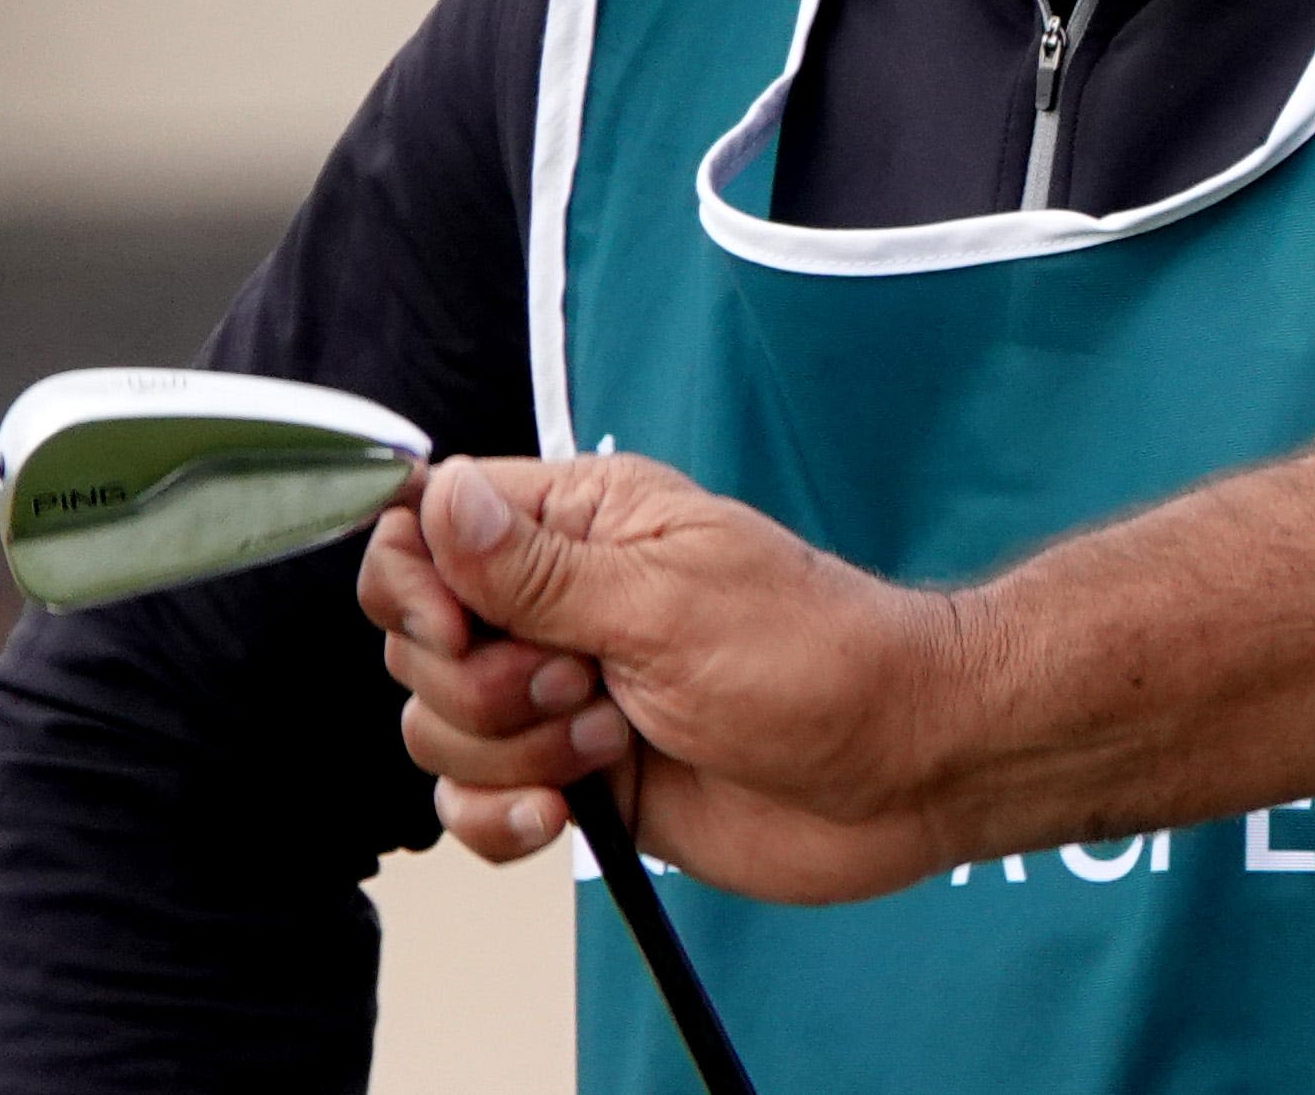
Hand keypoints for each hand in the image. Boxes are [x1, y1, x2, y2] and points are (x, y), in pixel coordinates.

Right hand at [358, 453, 971, 903]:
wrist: (899, 768)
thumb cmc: (819, 660)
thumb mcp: (669, 604)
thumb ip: (537, 569)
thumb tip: (436, 496)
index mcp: (587, 524)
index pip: (426, 525)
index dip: (415, 583)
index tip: (461, 627)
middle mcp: (562, 604)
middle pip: (419, 641)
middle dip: (484, 683)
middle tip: (589, 685)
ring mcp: (564, 694)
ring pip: (438, 727)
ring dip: (514, 751)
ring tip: (617, 738)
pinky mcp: (575, 774)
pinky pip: (473, 801)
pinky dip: (502, 818)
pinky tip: (568, 813)